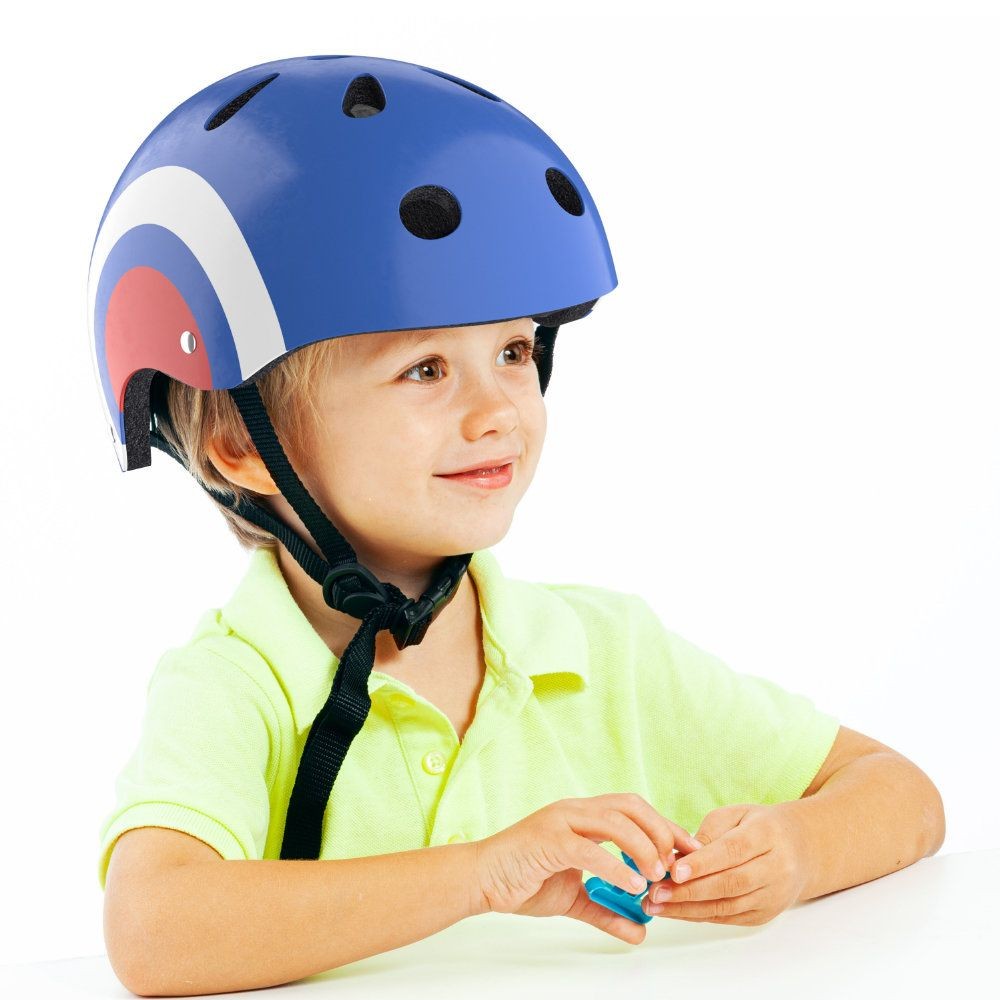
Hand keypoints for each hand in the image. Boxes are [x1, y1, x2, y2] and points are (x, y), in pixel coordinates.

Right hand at [475, 793, 702, 944]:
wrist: (482, 880)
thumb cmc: (524, 880)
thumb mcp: (575, 898)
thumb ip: (607, 910)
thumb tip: (640, 931)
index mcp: (584, 816)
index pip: (634, 810)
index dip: (665, 827)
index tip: (689, 852)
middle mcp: (575, 810)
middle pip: (631, 805)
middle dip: (660, 831)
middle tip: (677, 864)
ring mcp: (561, 820)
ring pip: (615, 820)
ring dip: (643, 846)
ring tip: (657, 875)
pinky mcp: (547, 838)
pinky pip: (589, 848)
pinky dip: (615, 866)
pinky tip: (633, 884)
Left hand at [642, 803, 806, 925]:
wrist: (801, 849)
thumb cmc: (759, 826)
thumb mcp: (735, 814)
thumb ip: (709, 832)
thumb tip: (680, 856)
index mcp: (767, 835)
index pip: (732, 851)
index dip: (703, 863)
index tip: (673, 871)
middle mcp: (776, 868)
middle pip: (730, 883)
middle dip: (689, 891)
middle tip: (655, 892)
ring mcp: (773, 896)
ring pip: (727, 906)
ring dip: (688, 909)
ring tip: (656, 906)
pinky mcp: (765, 914)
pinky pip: (728, 918)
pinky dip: (699, 915)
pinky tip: (675, 911)